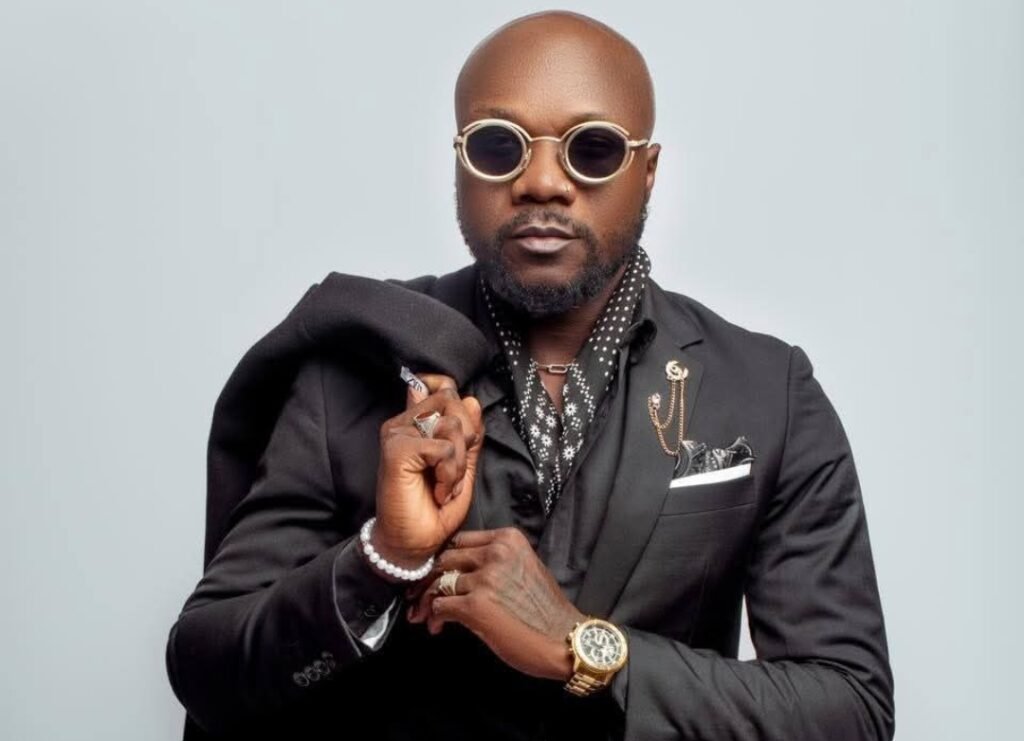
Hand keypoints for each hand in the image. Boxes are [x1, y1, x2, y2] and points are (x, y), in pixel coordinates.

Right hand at [372, 374, 483, 571]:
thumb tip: (471, 400)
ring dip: (458, 462)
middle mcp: (403, 422)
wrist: (414, 543)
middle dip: (466, 438)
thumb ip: (467, 434)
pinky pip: (443, 447)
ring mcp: (397, 433)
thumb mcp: (462, 466)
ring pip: (451, 424)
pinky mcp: (396, 448)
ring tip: (445, 484)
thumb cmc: (435, 508)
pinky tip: (439, 490)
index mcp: (417, 422)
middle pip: (453, 400)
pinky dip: (450, 473)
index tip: (461, 441)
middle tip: (453, 470)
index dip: (461, 406)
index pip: (445, 386)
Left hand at [407, 528, 584, 680]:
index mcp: (508, 539)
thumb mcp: (526, 567)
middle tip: (420, 595)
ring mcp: (484, 578)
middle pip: (445, 558)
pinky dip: (435, 617)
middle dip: (429, 579)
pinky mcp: (475, 605)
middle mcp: (495, 553)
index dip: (445, 559)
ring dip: (427, 601)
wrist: (564, 638)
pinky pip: (440, 605)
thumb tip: (462, 572)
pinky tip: (438, 626)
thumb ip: (497, 561)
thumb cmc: (547, 610)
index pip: (461, 541)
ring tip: (423, 615)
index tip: (437, 573)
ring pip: (439, 582)